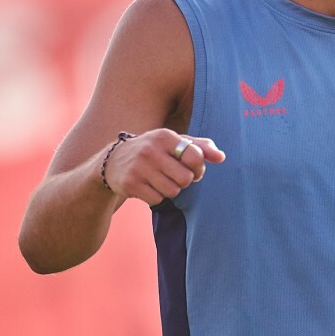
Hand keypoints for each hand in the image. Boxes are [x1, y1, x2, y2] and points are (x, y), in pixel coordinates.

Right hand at [102, 129, 225, 204]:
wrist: (113, 161)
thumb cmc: (153, 151)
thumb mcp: (173, 142)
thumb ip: (200, 147)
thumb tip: (222, 157)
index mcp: (165, 136)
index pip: (196, 157)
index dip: (199, 168)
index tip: (193, 169)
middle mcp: (151, 150)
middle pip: (186, 178)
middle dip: (184, 181)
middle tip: (175, 177)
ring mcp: (139, 167)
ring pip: (172, 191)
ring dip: (170, 190)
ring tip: (160, 181)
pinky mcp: (130, 183)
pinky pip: (157, 199)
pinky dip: (156, 197)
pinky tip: (148, 187)